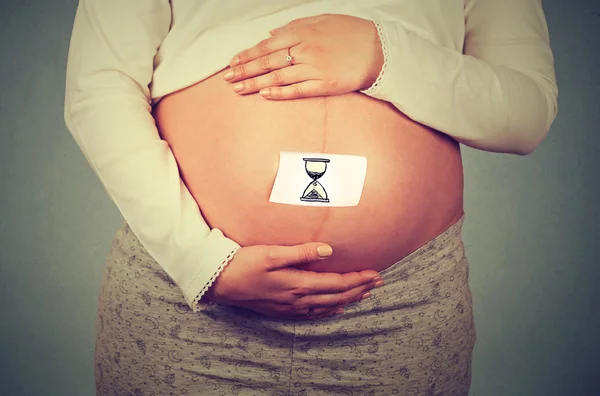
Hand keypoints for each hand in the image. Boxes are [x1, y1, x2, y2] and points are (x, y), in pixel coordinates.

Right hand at [204, 242, 382, 319]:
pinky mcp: (282, 310)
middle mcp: (298, 299)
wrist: (220, 282)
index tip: (375, 273)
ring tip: (364, 294)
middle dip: (360, 289)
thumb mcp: (272, 253)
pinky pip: (312, 314)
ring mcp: (290, 307)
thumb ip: (301, 252)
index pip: (337, 283)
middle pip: (337, 296)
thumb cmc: (244, 263)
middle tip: (378, 282)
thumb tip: (328, 250)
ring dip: (348, 300)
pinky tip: (336, 309)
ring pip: (327, 306)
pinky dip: (329, 311)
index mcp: (298, 284)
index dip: (358, 278)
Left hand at [223, 14, 383, 99]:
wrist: (380, 49)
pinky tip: (266, 95)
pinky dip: (280, 93)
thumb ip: (295, 26)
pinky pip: (298, 90)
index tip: (233, 62)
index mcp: (303, 33)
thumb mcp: (322, 20)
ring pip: (278, 77)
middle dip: (245, 70)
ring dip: (256, 84)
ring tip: (239, 90)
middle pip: (268, 62)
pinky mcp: (325, 85)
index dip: (248, 55)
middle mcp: (305, 50)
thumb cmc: (351, 33)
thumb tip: (271, 33)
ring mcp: (315, 68)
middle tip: (228, 79)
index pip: (267, 45)